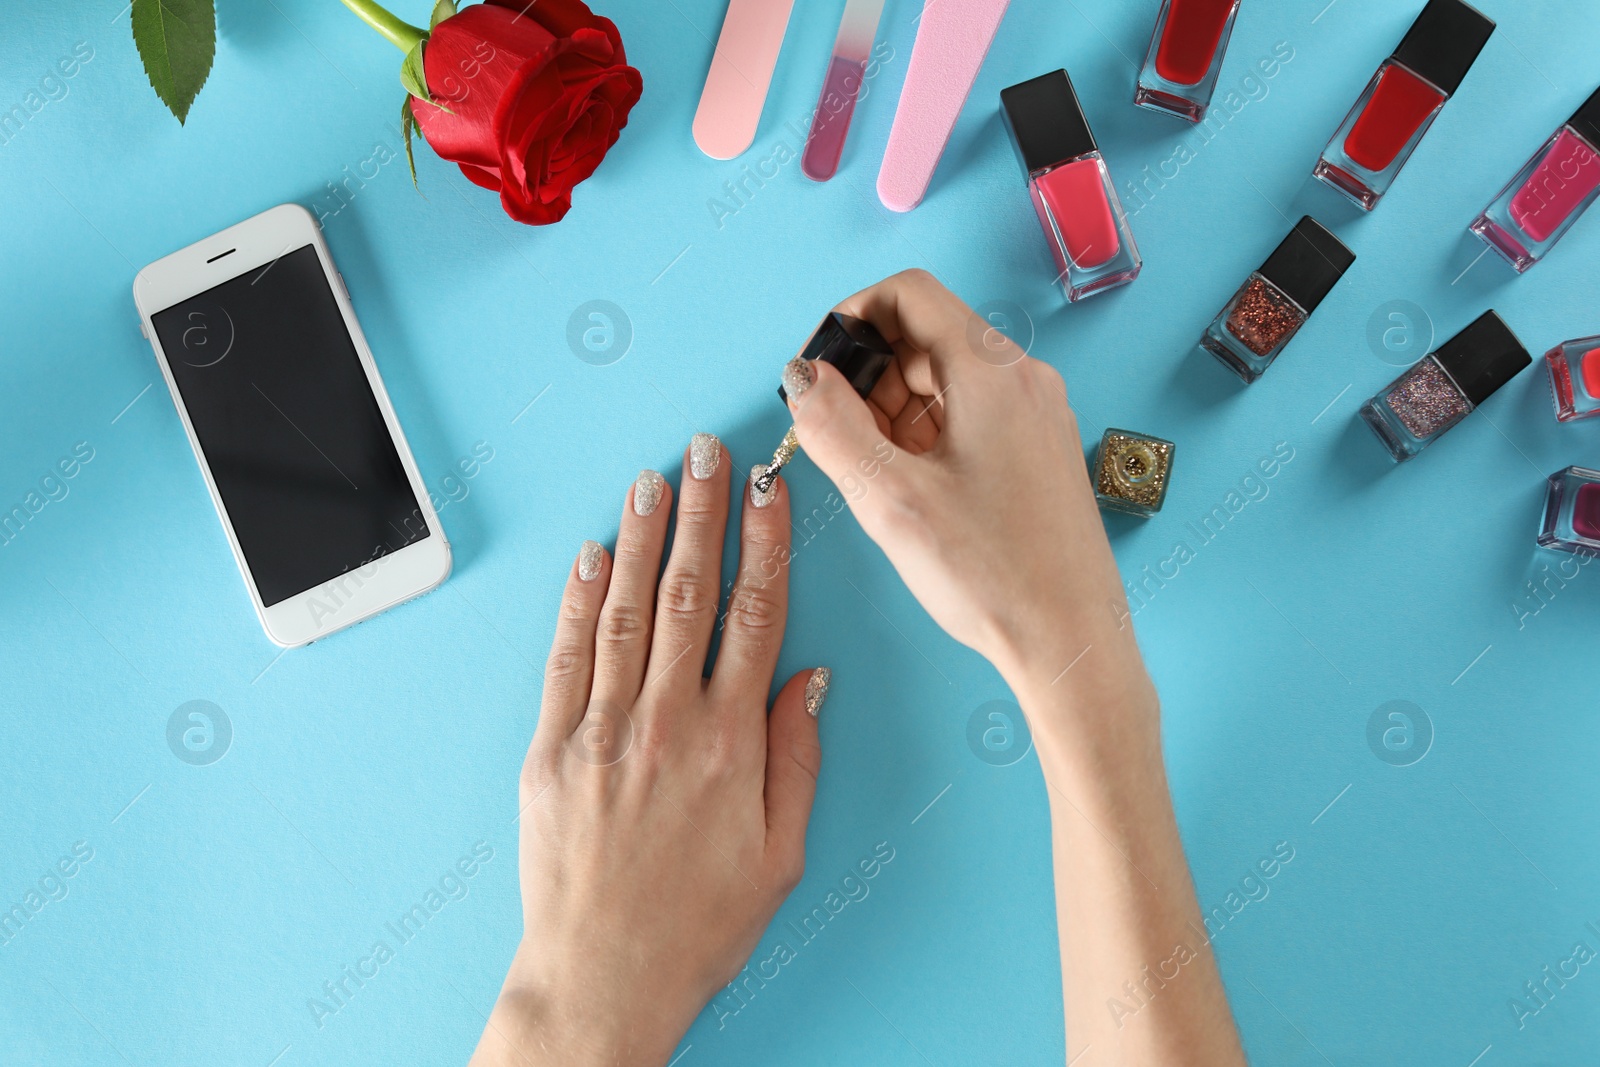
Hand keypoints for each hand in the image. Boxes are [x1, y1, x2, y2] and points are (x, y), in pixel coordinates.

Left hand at [469, 435, 825, 1066]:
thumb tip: (809, 680)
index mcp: (730, 743)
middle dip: (701, 513)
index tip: (768, 488)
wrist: (603, 975)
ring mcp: (602, 730)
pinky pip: (566, 657)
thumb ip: (796, 758)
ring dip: (642, 537)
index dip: (764, 541)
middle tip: (706, 451)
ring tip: (653, 478)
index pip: (756, 615)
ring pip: (625, 610)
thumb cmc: (698, 924)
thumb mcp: (781, 854)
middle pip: (689, 593)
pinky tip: (590, 554)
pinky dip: (577, 600)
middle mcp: (666, 722)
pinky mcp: (551, 749)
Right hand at [787, 270, 1153, 733]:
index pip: (908, 294)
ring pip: (945, 379)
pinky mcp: (1039, 452)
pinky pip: (970, 416)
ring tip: (871, 473)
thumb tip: (801, 376)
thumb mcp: (889, 499)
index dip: (849, 317)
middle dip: (867, 374)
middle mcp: (1023, 381)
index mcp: (992, 372)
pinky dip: (926, 435)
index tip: (815, 370)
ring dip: (893, 408)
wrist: (1072, 643)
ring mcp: (1036, 417)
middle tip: (834, 436)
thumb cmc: (993, 576)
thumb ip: (832, 426)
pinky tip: (908, 487)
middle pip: (925, 336)